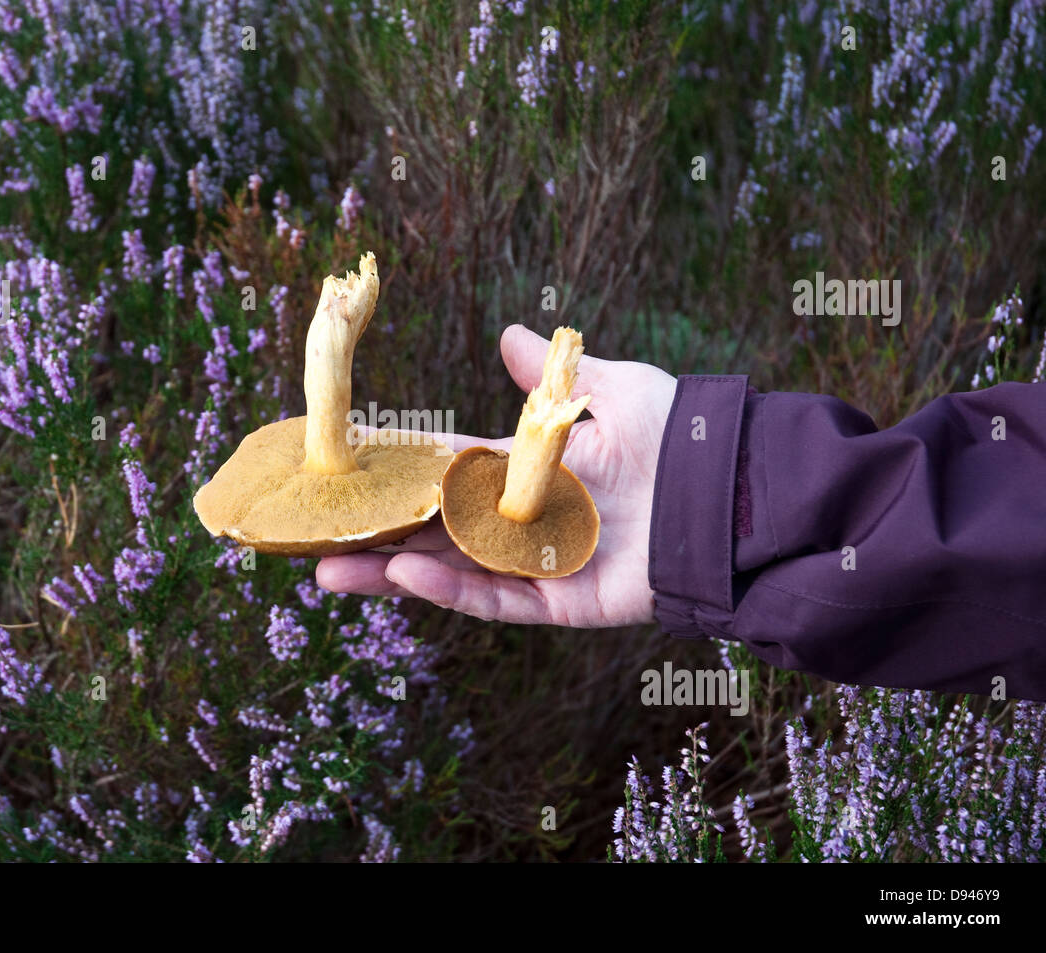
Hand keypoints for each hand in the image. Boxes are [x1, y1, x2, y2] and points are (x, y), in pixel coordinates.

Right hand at [316, 324, 677, 626]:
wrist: (733, 490)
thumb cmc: (677, 433)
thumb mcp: (609, 386)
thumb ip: (549, 374)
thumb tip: (506, 335)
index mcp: (528, 469)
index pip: (445, 470)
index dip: (395, 470)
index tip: (343, 466)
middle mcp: (523, 519)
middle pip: (431, 528)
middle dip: (373, 532)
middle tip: (311, 534)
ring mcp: (538, 563)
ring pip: (449, 570)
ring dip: (390, 569)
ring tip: (328, 569)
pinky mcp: (561, 602)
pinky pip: (495, 598)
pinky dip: (449, 590)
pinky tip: (402, 575)